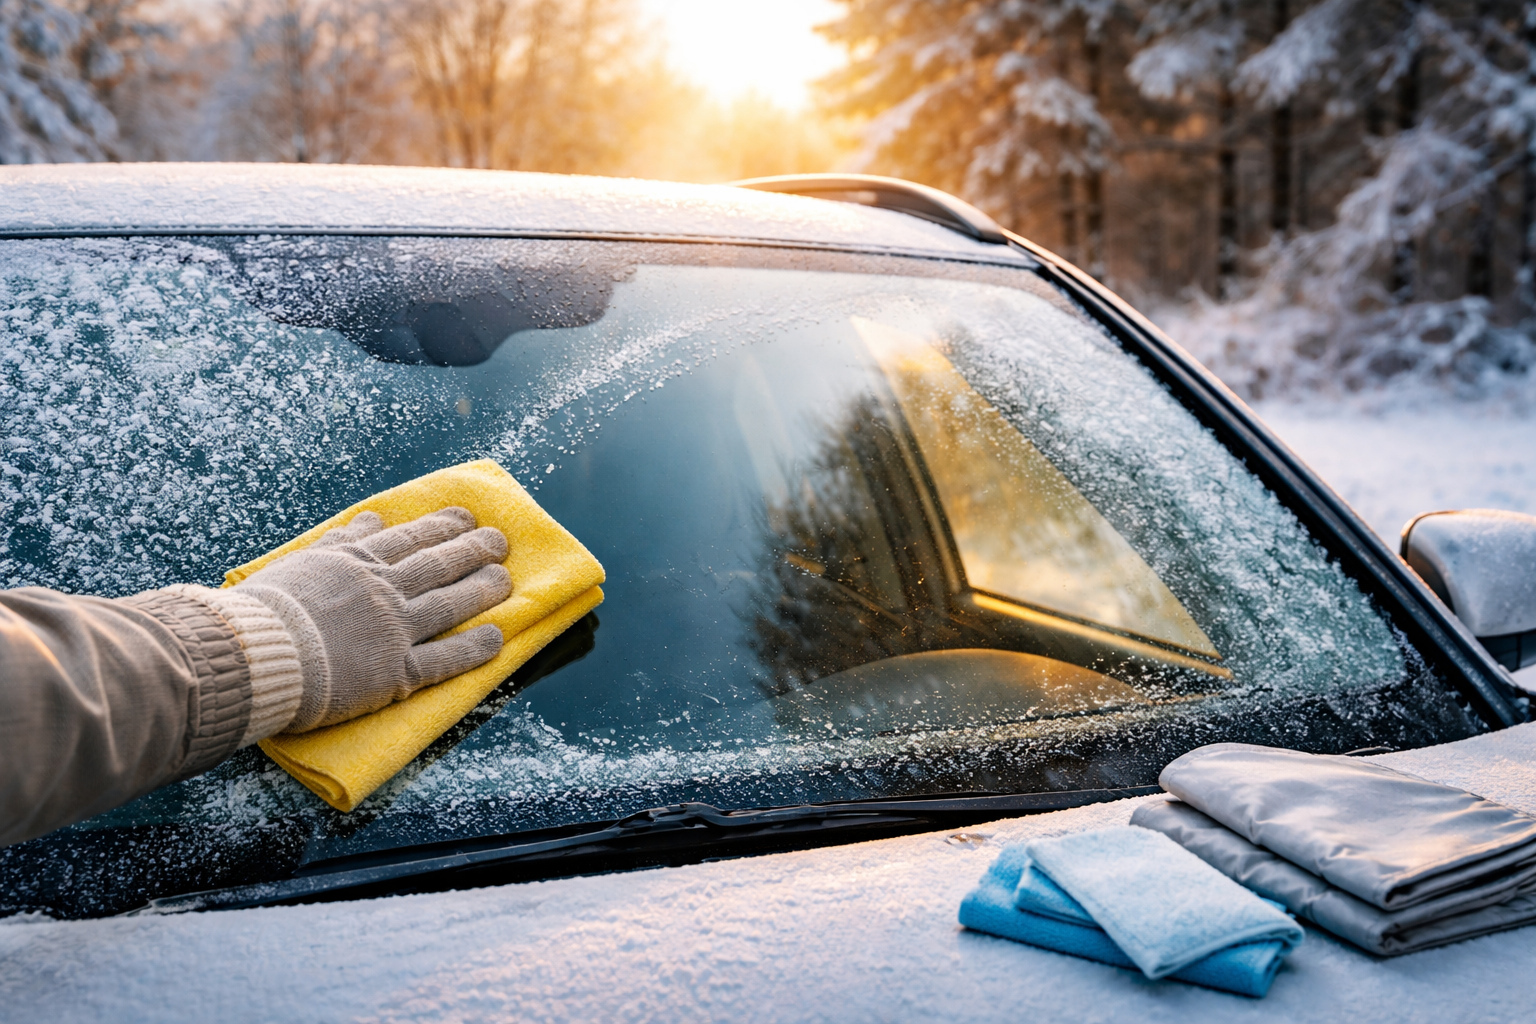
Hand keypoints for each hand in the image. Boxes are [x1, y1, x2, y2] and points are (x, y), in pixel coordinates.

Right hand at [237, 507, 511, 731]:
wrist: (253, 654)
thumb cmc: (262, 610)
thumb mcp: (300, 562)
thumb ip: (340, 541)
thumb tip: (371, 517)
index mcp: (357, 563)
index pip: (411, 538)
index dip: (443, 526)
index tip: (466, 517)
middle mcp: (383, 591)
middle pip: (439, 565)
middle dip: (474, 549)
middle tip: (499, 541)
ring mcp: (394, 629)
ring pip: (450, 604)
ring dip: (482, 589)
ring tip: (505, 578)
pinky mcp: (395, 671)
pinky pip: (445, 657)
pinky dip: (473, 648)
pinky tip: (496, 638)